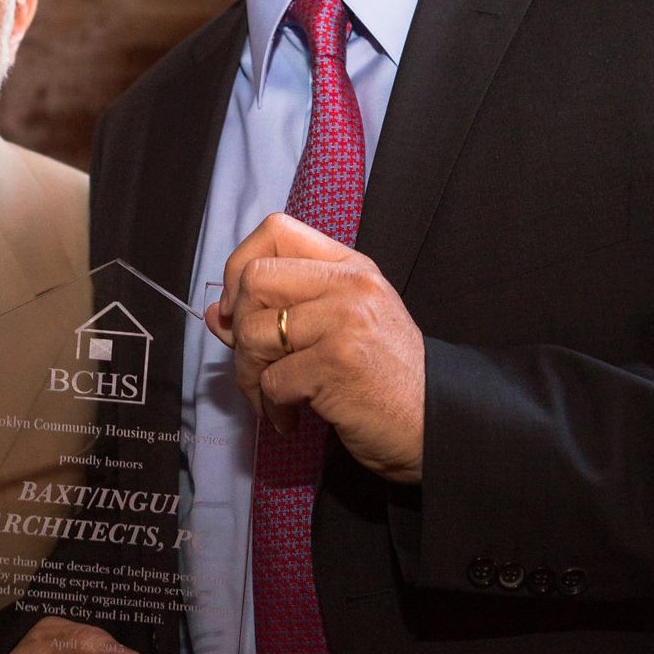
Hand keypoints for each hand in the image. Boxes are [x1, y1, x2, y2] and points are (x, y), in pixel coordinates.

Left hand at [207, 212, 425, 482]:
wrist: (435, 423)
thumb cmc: (387, 379)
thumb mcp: (340, 328)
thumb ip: (281, 312)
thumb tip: (217, 312)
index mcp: (350, 267)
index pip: (275, 230)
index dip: (241, 267)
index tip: (242, 308)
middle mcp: (349, 285)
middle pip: (254, 278)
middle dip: (239, 329)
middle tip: (254, 362)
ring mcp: (346, 321)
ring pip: (255, 334)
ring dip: (250, 377)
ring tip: (272, 400)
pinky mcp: (338, 363)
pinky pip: (272, 380)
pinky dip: (272, 407)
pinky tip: (291, 417)